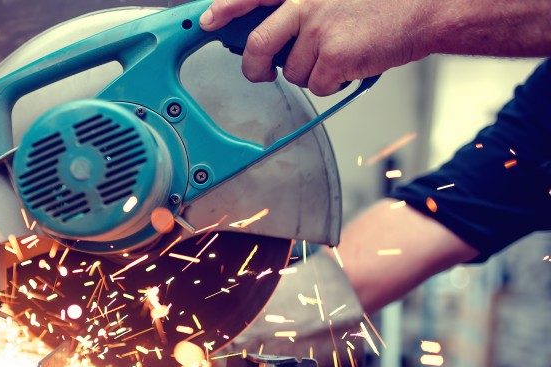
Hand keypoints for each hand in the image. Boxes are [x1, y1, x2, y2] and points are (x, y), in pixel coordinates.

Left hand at [200, 0, 429, 95]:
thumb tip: (274, 29)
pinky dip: (333, 83)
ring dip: (312, 72)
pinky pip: (317, 85)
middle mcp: (306, 2)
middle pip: (258, 44)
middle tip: (261, 72)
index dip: (226, 7)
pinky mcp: (334, 56)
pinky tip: (352, 66)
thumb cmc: (387, 1)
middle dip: (255, 66)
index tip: (209, 20)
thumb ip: (304, 5)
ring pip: (292, 71)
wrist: (430, 6)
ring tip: (339, 55)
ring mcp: (319, 29)